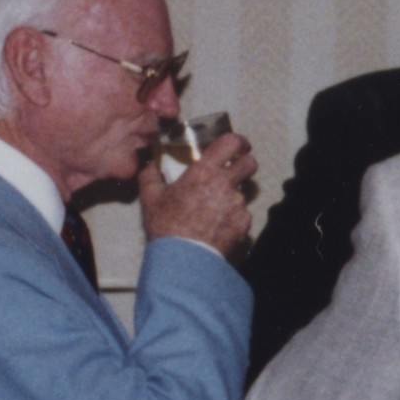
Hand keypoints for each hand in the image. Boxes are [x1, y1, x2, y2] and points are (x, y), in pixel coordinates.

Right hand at [137, 132, 257, 255]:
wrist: (183, 258)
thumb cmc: (166, 226)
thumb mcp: (151, 197)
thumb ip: (150, 176)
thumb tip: (150, 165)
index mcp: (204, 171)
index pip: (232, 143)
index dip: (239, 141)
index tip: (239, 145)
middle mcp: (226, 183)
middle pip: (250, 164)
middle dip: (245, 164)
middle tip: (234, 171)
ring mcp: (237, 204)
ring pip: (244, 191)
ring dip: (234, 195)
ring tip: (216, 208)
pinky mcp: (244, 223)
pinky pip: (243, 214)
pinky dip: (234, 217)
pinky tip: (218, 225)